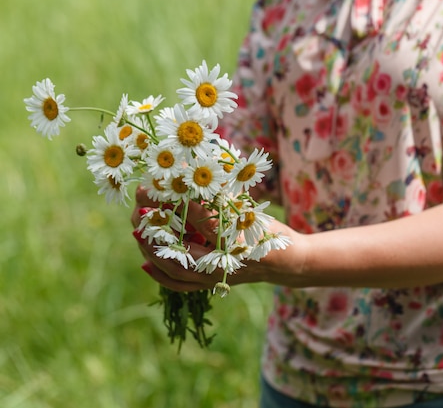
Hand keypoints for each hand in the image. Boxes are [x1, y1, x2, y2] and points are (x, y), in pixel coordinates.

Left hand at [130, 186, 306, 291]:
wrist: (285, 264)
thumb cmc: (270, 232)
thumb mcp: (251, 212)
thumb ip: (224, 199)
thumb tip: (193, 177)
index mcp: (238, 242)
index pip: (206, 222)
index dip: (184, 204)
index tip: (165, 186)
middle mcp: (223, 264)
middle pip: (181, 248)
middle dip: (157, 228)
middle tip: (141, 208)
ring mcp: (215, 277)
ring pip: (176, 268)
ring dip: (152, 250)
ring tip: (136, 231)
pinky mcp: (211, 285)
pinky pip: (181, 284)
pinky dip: (161, 275)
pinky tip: (145, 262)